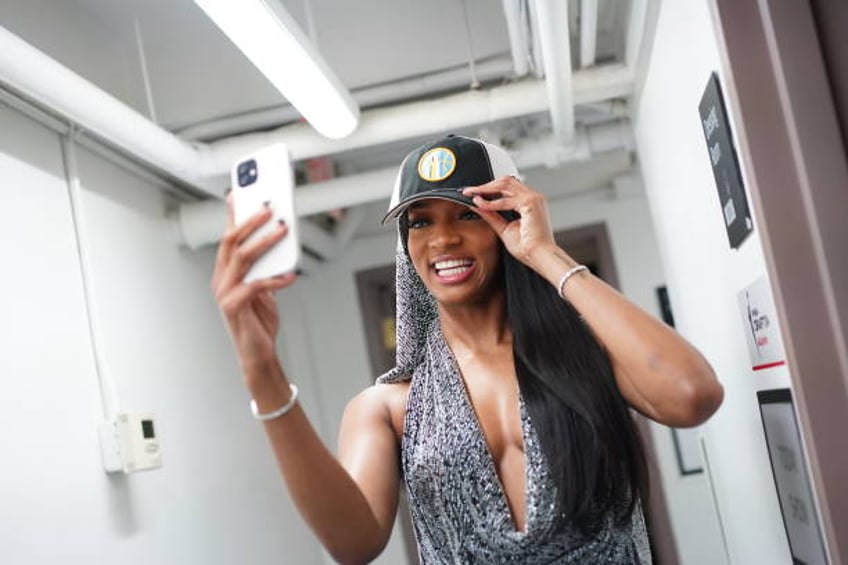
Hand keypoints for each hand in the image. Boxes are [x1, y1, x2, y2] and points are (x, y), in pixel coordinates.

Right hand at [211, 193, 296, 377]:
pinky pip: (256, 285)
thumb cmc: (259, 320)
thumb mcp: (264, 286)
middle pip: (232, 241)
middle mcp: (221, 279)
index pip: (228, 236)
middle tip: (269, 207)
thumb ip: (266, 266)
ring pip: (242, 258)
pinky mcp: (233, 307)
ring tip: (283, 230)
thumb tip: (279, 239)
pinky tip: (292, 274)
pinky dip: (275, 278)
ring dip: (264, 241)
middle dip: (250, 220)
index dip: (233, 214)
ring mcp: (224, 293)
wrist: (256, 354)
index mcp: (225, 271)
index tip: (239, 192)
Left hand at [463, 177, 557, 268]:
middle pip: (506, 182)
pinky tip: (481, 204)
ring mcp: (534, 198)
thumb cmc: (528, 248)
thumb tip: (477, 206)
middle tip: (469, 191)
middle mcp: (534, 197)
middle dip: (485, 185)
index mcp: (530, 202)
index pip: (507, 188)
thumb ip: (491, 216)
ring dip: (486, 189)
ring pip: (505, 185)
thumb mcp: (504, 228)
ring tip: (472, 194)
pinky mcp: (531, 203)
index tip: (474, 193)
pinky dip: (491, 202)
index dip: (489, 188)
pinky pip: (506, 199)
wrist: (539, 256)